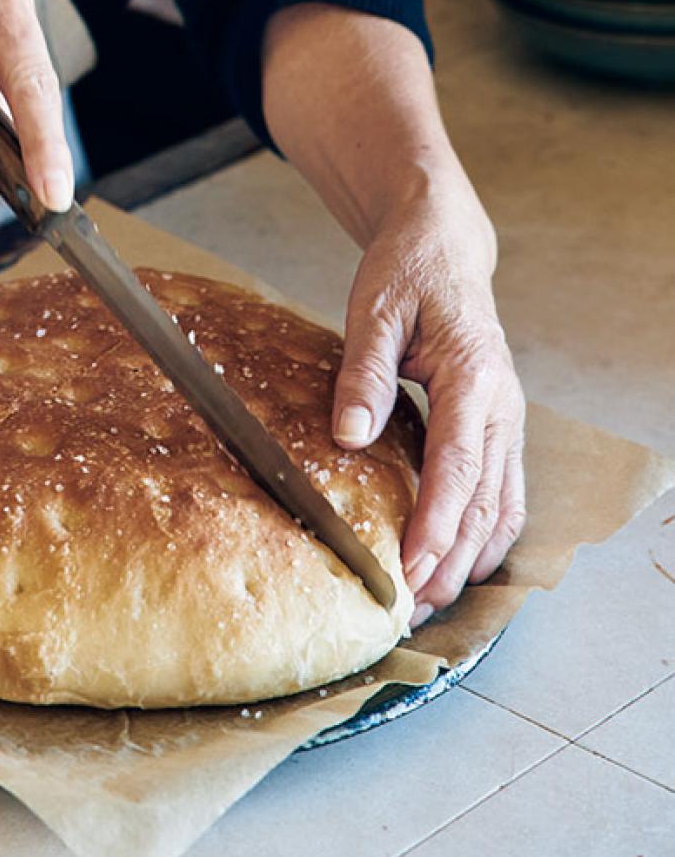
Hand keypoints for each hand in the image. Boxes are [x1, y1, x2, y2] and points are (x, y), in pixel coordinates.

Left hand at [330, 181, 525, 624]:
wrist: (443, 247)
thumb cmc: (406, 272)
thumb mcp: (373, 308)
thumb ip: (363, 372)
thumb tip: (349, 435)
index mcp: (474, 376)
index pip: (459, 467)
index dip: (436, 523)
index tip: (409, 567)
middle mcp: (502, 406)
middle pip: (485, 502)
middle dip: (452, 561)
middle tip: (412, 609)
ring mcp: (508, 419)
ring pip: (501, 506)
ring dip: (470, 559)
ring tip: (430, 602)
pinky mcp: (499, 427)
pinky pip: (503, 493)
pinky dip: (485, 536)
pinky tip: (458, 566)